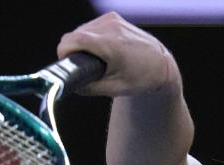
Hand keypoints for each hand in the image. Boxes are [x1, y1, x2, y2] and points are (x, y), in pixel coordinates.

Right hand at [57, 12, 177, 96]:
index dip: (64, 53)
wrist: (159, 64)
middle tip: (85, 67)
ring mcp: (112, 19)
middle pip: (75, 35)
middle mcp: (111, 27)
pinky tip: (101, 49)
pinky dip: (90, 38)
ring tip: (95, 59)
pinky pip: (91, 26)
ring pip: (81, 30)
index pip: (73, 40)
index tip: (66, 64)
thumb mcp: (113, 89)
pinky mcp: (113, 16)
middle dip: (74, 51)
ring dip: (81, 44)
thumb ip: (88, 87)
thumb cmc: (140, 78)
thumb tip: (69, 84)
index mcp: (111, 45)